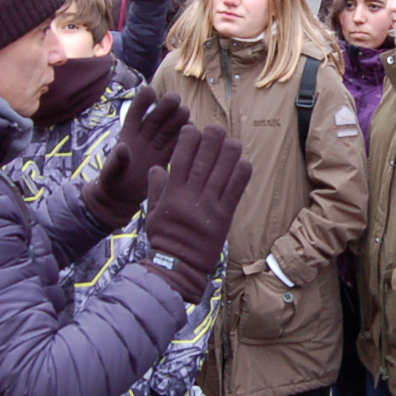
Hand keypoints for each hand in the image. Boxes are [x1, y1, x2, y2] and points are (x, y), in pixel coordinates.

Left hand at [83, 87, 189, 228]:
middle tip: (174, 99)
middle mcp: (145, 135)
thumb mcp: (110, 173)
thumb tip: (122, 148)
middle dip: (165, 107)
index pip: (136, 113)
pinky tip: (195, 134)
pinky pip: (178, 144)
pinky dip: (186, 138)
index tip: (149, 91)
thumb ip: (116, 161)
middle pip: (157, 117)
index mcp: (128, 134)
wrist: (122, 198)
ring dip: (178, 120)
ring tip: (186, 114)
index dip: (142, 102)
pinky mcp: (168, 156)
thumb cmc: (112, 183)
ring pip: (170, 127)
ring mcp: (158, 144)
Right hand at [143, 124, 251, 302]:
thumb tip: (157, 167)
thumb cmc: (164, 238)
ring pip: (222, 172)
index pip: (180, 158)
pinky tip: (244, 162)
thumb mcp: (152, 212)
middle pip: (203, 161)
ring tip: (232, 142)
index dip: (188, 140)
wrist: (178, 266)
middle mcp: (191, 197)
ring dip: (229, 153)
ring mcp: (209, 206)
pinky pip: (235, 191)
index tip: (193, 129)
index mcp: (172, 194)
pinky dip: (241, 175)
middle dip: (211, 140)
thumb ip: (156, 188)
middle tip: (216, 128)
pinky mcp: (224, 217)